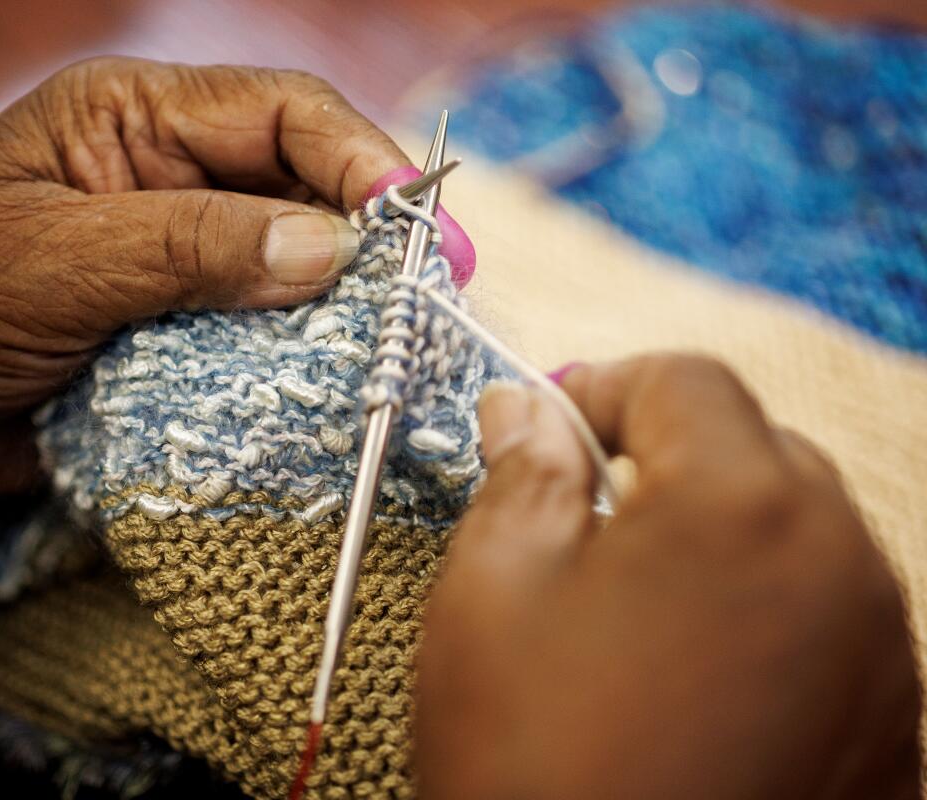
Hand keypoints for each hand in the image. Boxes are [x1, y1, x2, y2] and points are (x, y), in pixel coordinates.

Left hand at [0, 58, 407, 506]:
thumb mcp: (57, 257)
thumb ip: (193, 245)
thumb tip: (330, 248)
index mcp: (133, 121)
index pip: (280, 114)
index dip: (359, 161)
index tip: (416, 226)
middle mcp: (168, 184)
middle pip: (301, 193)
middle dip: (365, 241)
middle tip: (428, 299)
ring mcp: (173, 268)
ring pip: (289, 276)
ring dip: (335, 313)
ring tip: (390, 350)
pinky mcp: (171, 343)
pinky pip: (255, 346)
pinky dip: (292, 368)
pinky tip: (327, 390)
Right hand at [417, 356, 919, 798]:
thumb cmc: (531, 766)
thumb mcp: (490, 590)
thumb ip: (520, 472)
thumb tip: (525, 410)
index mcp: (741, 508)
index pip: (684, 380)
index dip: (603, 386)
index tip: (550, 422)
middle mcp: (844, 567)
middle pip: (756, 448)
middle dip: (667, 458)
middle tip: (581, 511)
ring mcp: (885, 657)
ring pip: (802, 533)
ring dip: (721, 535)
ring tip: (633, 604)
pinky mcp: (895, 731)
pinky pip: (832, 621)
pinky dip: (765, 612)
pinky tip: (691, 670)